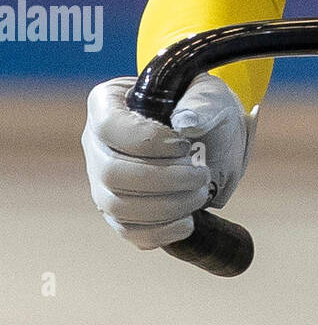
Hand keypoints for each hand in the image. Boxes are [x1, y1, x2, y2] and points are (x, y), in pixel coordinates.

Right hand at [82, 74, 256, 250]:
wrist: (213, 134)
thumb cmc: (203, 106)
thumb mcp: (209, 93)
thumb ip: (202, 103)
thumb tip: (187, 123)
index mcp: (108, 104)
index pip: (110, 126)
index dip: (147, 140)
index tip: (184, 144)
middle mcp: (96, 144)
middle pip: (111, 173)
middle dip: (162, 179)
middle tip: (200, 174)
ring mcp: (102, 181)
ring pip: (117, 206)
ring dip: (165, 207)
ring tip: (200, 193)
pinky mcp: (119, 211)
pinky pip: (128, 230)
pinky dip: (160, 231)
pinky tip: (188, 221)